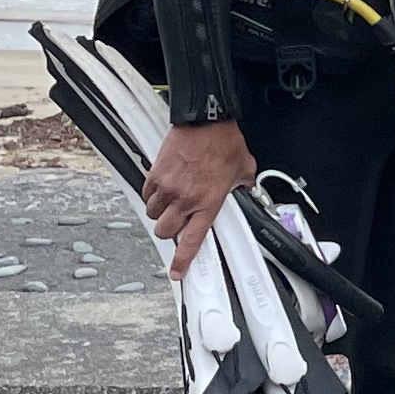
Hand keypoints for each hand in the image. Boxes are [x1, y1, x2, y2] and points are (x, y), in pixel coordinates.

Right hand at [142, 119, 255, 270]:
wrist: (205, 121)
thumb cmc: (224, 142)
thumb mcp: (245, 170)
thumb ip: (244, 187)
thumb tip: (248, 192)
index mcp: (209, 203)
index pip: (192, 240)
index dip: (183, 260)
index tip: (178, 272)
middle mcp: (186, 199)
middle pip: (164, 231)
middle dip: (168, 231)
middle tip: (176, 222)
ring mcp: (168, 188)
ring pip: (153, 214)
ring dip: (160, 212)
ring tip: (171, 201)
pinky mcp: (155, 174)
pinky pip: (146, 194)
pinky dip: (152, 195)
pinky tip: (162, 187)